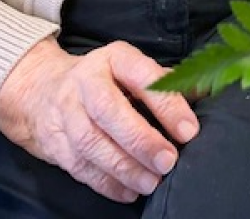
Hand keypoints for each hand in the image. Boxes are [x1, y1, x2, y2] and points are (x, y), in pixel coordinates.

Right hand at [0, 37, 199, 202]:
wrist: (42, 89)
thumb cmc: (105, 80)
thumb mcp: (133, 69)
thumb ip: (166, 82)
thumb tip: (206, 90)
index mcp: (113, 58)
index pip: (141, 76)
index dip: (165, 104)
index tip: (188, 131)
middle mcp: (85, 81)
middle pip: (108, 110)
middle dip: (140, 140)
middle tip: (168, 162)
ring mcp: (65, 111)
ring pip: (90, 141)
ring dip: (123, 167)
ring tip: (151, 182)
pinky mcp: (53, 140)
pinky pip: (78, 166)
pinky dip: (105, 183)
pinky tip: (129, 191)